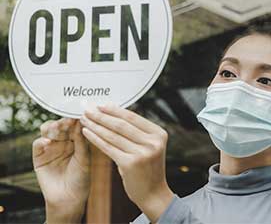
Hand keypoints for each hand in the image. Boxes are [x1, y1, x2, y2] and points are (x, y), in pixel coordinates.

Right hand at [33, 118, 90, 223]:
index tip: (79, 114)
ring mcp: (51, 147)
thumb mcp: (85, 159)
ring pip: (48, 130)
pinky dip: (41, 141)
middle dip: (63, 121)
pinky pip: (37, 144)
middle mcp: (64, 141)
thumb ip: (82, 141)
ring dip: (52, 127)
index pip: (74, 125)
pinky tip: (48, 142)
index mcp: (77, 140)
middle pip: (61, 125)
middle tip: (67, 120)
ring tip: (57, 129)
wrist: (69, 198)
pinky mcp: (39, 156)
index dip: (75, 119)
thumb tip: (81, 122)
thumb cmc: (81, 178)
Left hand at [80, 104, 173, 222]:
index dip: (114, 110)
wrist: (153, 194)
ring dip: (96, 125)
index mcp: (159, 134)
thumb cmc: (148, 168)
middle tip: (88, 109)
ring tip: (84, 119)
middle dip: (102, 115)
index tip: (100, 105)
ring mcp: (142, 153)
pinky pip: (108, 147)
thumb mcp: (149, 146)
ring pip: (113, 135)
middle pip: (122, 124)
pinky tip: (86, 133)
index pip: (133, 117)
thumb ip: (136, 132)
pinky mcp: (130, 164)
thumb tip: (114, 113)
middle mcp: (153, 142)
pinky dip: (96, 139)